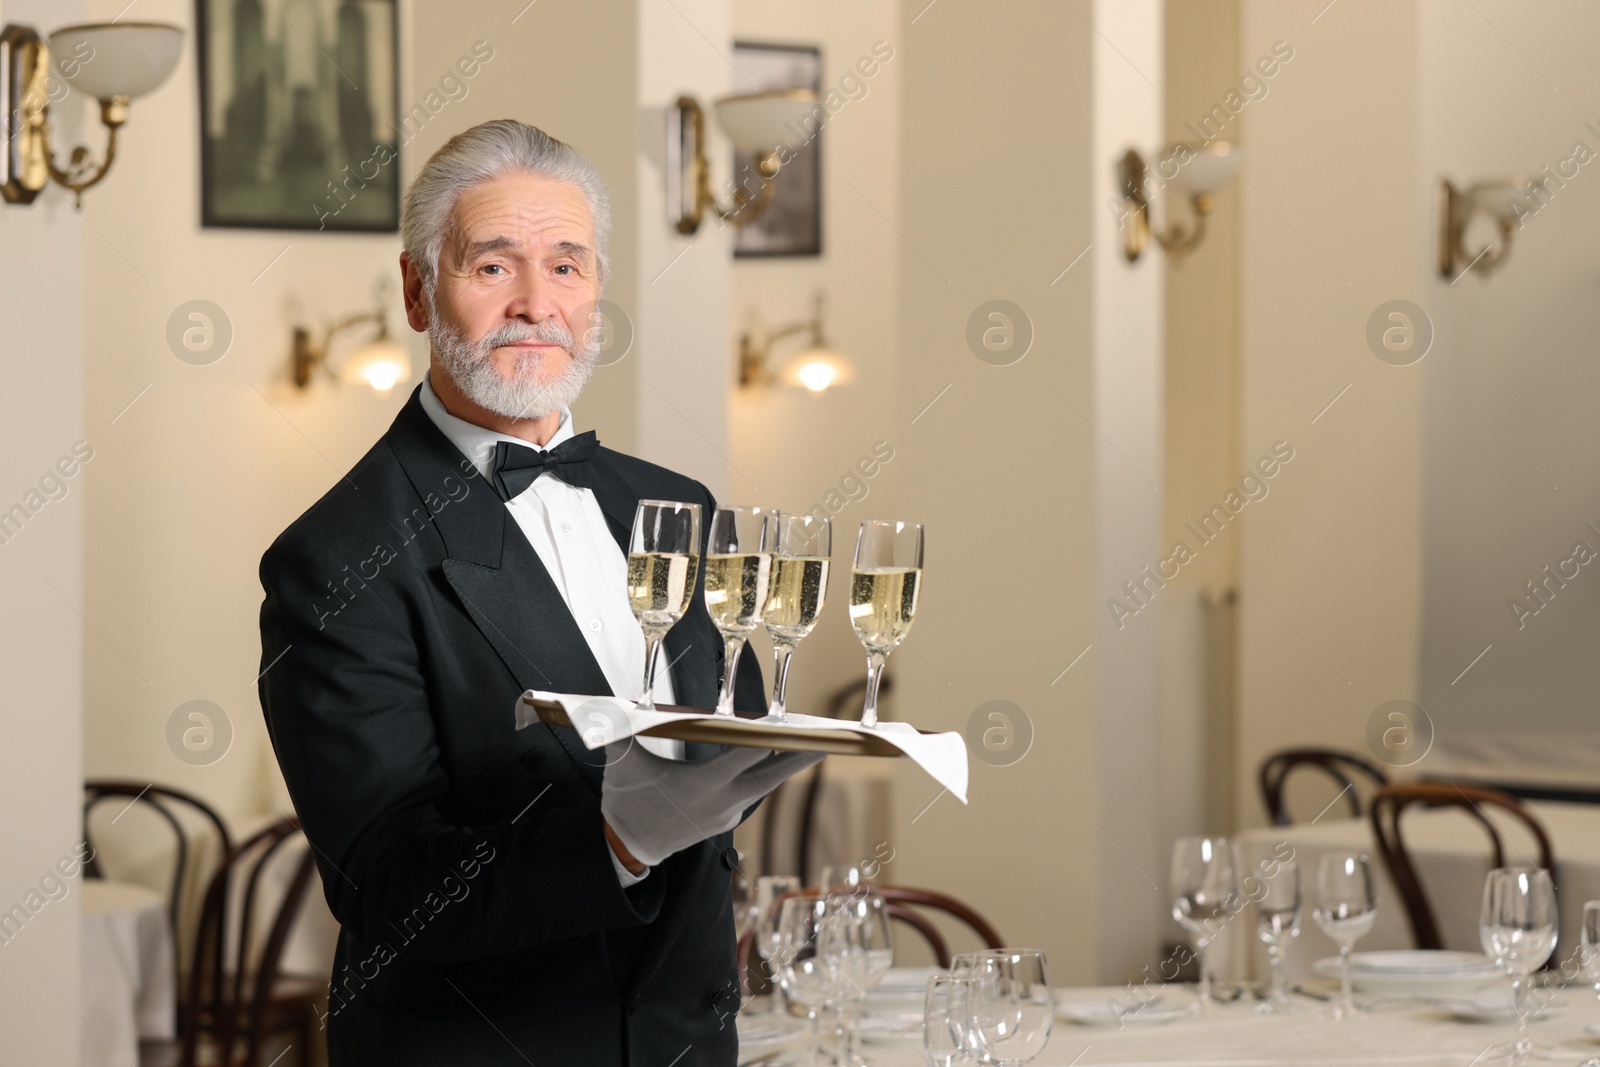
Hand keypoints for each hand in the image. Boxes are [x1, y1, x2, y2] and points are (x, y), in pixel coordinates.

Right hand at [600, 742, 822, 867]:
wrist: (628, 849)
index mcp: (702, 785)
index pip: (744, 756)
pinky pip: (750, 793)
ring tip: (809, 745)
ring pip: (764, 786)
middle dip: (799, 758)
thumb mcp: (623, 766)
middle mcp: (722, 801)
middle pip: (771, 777)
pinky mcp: (725, 820)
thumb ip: (617, 732)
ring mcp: (726, 814)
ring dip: (784, 766)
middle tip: (827, 741)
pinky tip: (771, 760)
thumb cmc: (627, 804)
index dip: (769, 739)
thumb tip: (602, 706)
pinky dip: (762, 775)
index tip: (791, 725)